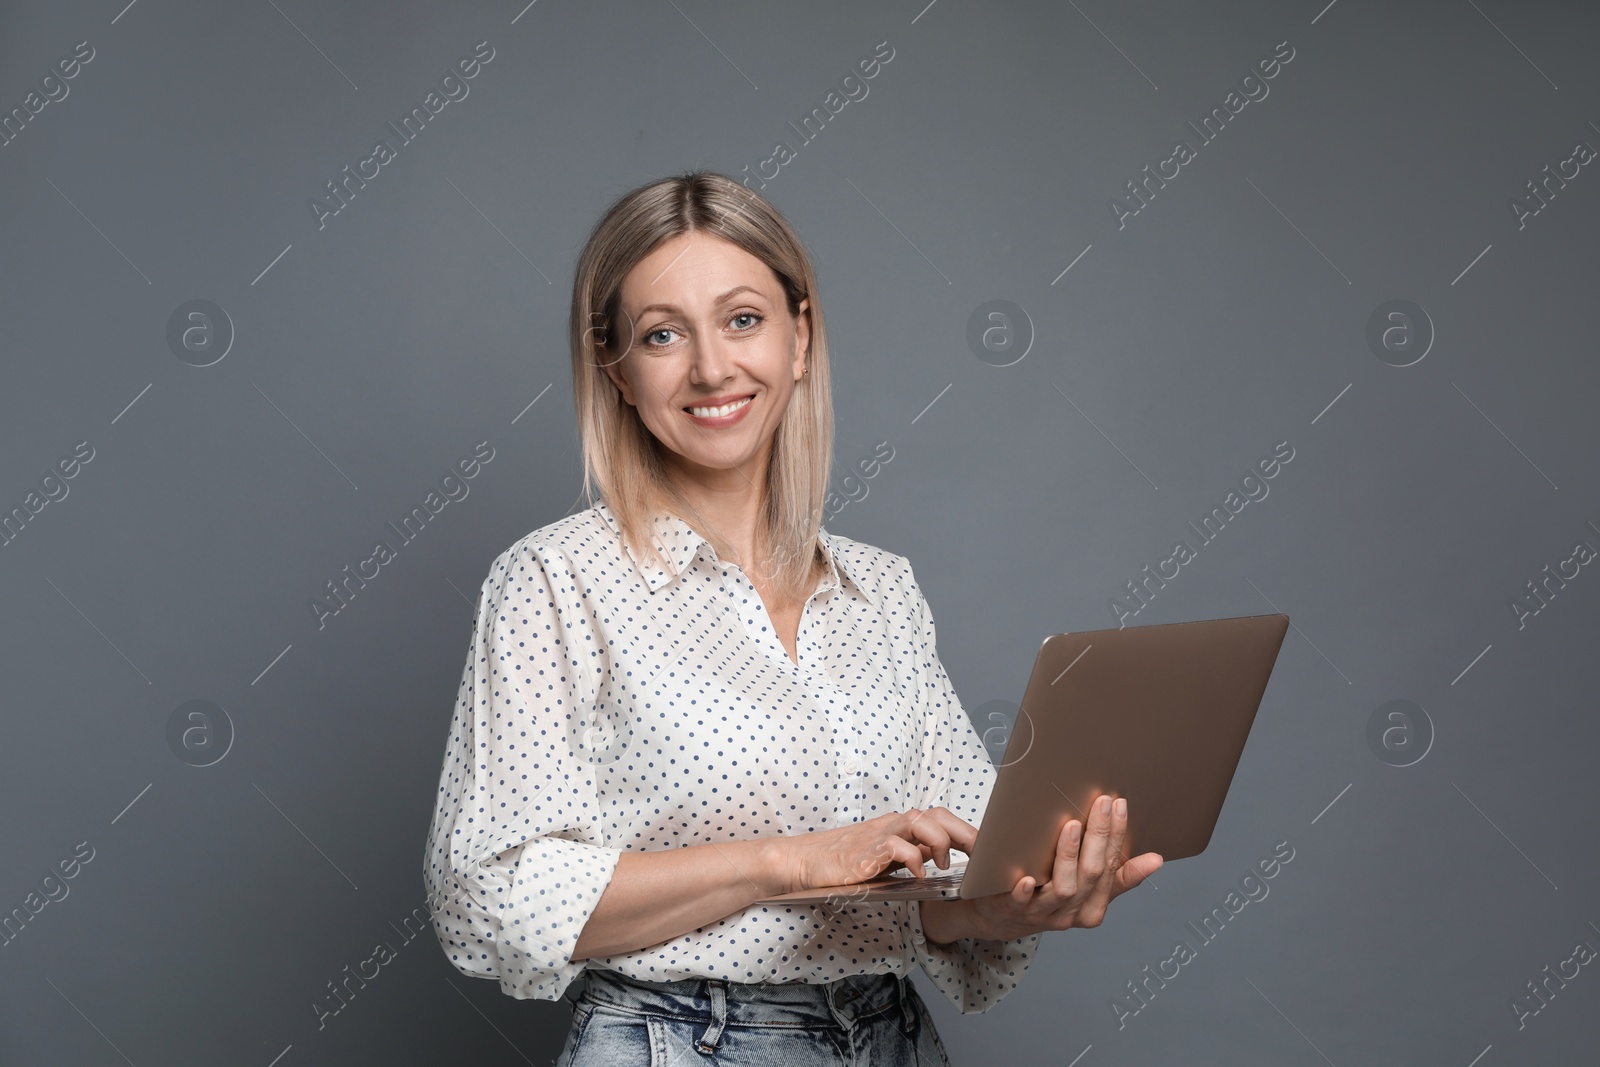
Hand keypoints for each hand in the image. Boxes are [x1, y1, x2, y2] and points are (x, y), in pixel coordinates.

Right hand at [781, 807, 975, 895]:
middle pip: (937, 814)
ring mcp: (880, 835)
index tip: (987, 851)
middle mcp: (894, 825)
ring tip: (943, 864)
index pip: (941, 818)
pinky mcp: (867, 850)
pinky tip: (918, 875)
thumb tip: (942, 857)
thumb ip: (913, 853)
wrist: (806, 862)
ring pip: (921, 822)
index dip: (967, 831)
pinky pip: (897, 847)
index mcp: (901, 827)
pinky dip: (913, 860)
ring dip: (940, 842)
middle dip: (964, 833)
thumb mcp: (887, 858)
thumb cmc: (846, 862)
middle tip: (980, 856)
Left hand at [959, 793, 1161, 941]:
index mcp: (1093, 906)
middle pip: (1092, 875)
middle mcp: (1071, 912)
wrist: (1000, 919)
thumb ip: (1118, 875)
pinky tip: (1028, 878)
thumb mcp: (1087, 888)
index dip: (1118, 837)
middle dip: (1100, 837)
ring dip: (1069, 856)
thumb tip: (1156, 859)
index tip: (1121, 805)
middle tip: (1103, 803)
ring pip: (1063, 888)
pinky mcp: (1012, 911)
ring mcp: (1042, 913)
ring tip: (1072, 826)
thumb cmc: (1048, 895)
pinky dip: (1025, 892)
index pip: (1112, 868)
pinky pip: (1021, 903)